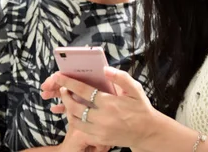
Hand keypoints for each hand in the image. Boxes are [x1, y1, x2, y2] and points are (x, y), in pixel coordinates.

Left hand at [44, 67, 160, 148]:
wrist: (147, 132)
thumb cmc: (141, 108)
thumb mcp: (135, 89)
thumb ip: (121, 77)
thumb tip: (105, 69)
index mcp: (110, 103)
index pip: (84, 91)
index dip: (69, 83)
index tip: (60, 77)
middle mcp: (103, 118)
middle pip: (75, 106)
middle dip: (65, 96)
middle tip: (62, 89)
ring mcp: (100, 131)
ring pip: (75, 120)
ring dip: (68, 109)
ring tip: (67, 101)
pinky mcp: (100, 139)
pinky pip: (81, 130)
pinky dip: (75, 121)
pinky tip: (76, 113)